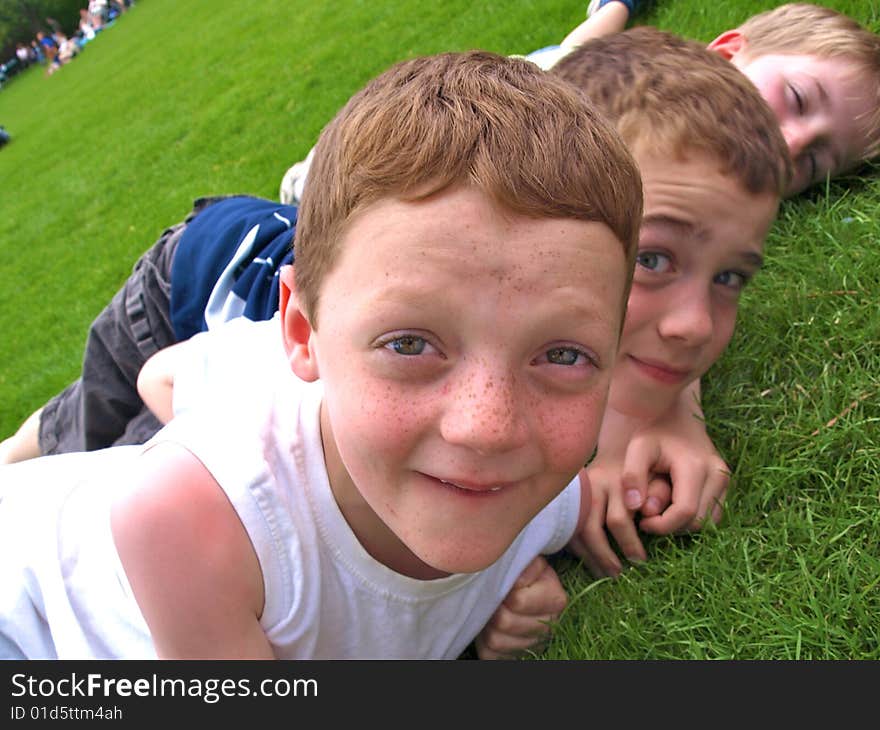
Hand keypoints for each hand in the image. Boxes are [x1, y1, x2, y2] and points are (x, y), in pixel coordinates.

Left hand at [475, 555, 566, 659]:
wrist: (524, 589)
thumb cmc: (524, 572)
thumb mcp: (529, 560)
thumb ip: (525, 565)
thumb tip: (517, 581)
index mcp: (555, 599)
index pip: (518, 601)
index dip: (504, 591)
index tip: (503, 583)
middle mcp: (549, 625)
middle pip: (505, 622)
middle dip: (493, 607)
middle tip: (491, 596)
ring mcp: (533, 644)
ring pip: (496, 641)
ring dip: (486, 623)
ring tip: (489, 609)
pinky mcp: (516, 656)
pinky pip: (490, 654)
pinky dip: (483, 641)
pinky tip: (487, 625)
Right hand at [567, 455, 672, 576]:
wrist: (623, 446)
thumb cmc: (647, 467)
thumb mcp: (658, 476)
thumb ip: (659, 495)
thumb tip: (651, 519)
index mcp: (618, 480)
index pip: (619, 520)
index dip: (629, 543)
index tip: (640, 560)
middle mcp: (594, 485)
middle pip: (592, 529)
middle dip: (606, 555)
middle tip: (620, 573)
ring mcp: (579, 491)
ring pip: (577, 531)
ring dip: (591, 556)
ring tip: (606, 572)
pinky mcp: (571, 498)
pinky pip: (569, 529)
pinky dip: (579, 548)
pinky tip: (592, 560)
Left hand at [623, 421, 728, 534]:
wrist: (675, 413)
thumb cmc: (652, 431)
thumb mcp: (637, 448)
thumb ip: (633, 475)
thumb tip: (635, 507)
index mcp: (695, 466)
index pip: (685, 513)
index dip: (662, 526)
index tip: (641, 523)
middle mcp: (717, 474)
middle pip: (698, 521)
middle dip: (671, 526)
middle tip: (647, 517)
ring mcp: (724, 478)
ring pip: (708, 521)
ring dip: (682, 524)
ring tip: (658, 512)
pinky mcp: (725, 482)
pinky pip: (712, 514)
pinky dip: (692, 517)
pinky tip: (670, 507)